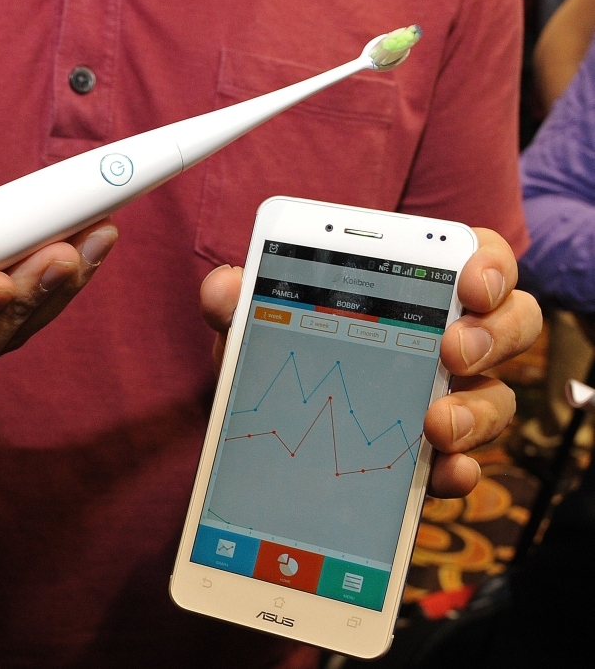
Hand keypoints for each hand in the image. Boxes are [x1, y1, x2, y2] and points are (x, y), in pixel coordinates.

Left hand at [199, 228, 541, 498]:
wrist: (270, 432)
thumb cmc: (281, 357)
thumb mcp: (259, 327)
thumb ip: (243, 303)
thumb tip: (223, 288)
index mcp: (413, 291)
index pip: (474, 261)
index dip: (487, 264)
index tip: (470, 279)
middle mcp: (445, 342)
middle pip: (509, 326)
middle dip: (491, 334)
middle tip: (452, 349)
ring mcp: (447, 400)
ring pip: (495, 399)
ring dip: (476, 410)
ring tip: (435, 422)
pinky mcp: (432, 457)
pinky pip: (464, 463)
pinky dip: (457, 469)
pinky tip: (440, 472)